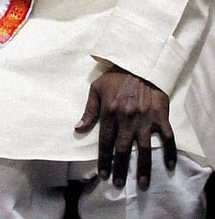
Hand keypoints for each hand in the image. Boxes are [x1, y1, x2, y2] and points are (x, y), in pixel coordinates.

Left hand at [74, 66, 176, 189]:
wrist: (139, 65)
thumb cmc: (115, 77)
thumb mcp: (96, 89)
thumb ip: (88, 111)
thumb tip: (78, 128)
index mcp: (110, 114)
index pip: (105, 142)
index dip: (103, 159)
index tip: (102, 173)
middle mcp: (127, 120)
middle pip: (122, 150)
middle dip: (119, 169)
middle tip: (118, 184)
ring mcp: (145, 119)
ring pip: (144, 149)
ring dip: (142, 167)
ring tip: (141, 183)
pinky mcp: (160, 117)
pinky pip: (167, 138)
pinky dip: (170, 152)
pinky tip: (169, 165)